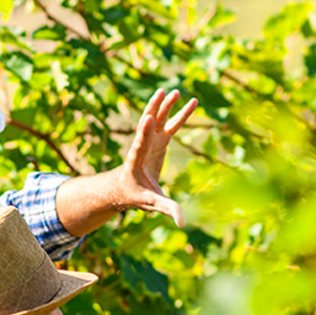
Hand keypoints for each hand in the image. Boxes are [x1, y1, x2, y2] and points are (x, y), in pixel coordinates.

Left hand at [114, 88, 197, 226]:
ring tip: (176, 92)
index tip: (149, 117)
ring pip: (158, 119)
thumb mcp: (150, 203)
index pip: (140, 143)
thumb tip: (183, 223)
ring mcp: (150, 141)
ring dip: (166, 106)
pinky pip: (170, 124)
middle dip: (155, 109)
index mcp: (136, 160)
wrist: (124, 188)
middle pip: (147, 123)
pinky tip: (191, 102)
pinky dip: (179, 114)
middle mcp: (142, 146)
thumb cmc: (135, 196)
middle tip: (162, 94)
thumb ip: (167, 209)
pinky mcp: (158, 141)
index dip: (143, 131)